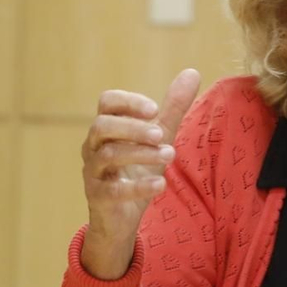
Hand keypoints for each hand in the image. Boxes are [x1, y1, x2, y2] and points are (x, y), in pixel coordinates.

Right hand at [79, 69, 200, 279]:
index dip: (129, 102)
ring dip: (142, 154)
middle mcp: (94, 146)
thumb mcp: (158, 136)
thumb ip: (172, 108)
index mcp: (108, 127)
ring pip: (108, 155)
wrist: (122, 215)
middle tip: (161, 134)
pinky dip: (137, 187)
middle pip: (102, 126)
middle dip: (133, 127)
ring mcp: (93, 172)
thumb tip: (193, 72)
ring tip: (169, 155)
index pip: (107, 102)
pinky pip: (111, 190)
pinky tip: (160, 185)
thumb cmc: (137, 168)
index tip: (154, 109)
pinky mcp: (98, 197)